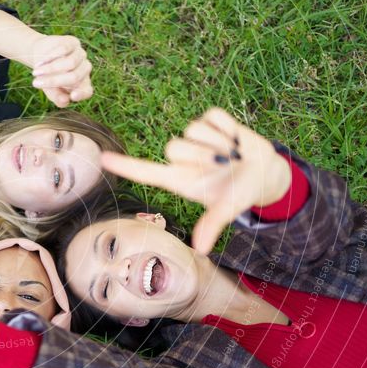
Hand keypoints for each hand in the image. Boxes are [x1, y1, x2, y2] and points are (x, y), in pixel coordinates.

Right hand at [30, 35, 92, 107]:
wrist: (40, 57)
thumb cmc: (47, 78)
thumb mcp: (51, 90)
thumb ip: (58, 98)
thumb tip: (65, 101)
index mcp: (83, 85)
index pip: (87, 91)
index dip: (82, 94)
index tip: (73, 96)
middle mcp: (85, 69)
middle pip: (75, 77)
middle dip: (54, 81)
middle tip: (35, 83)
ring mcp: (81, 55)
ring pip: (70, 63)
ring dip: (50, 69)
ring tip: (35, 73)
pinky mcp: (73, 42)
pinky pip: (64, 50)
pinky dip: (49, 58)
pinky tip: (39, 63)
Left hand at [101, 108, 290, 253]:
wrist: (265, 172)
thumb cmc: (238, 193)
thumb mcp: (226, 209)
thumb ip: (212, 225)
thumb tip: (200, 250)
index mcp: (180, 179)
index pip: (145, 172)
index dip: (124, 166)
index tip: (102, 158)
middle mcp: (182, 158)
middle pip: (173, 147)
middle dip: (202, 155)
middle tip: (224, 165)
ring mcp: (195, 137)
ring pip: (194, 130)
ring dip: (219, 143)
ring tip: (232, 155)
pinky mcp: (210, 120)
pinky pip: (213, 117)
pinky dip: (229, 128)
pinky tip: (236, 140)